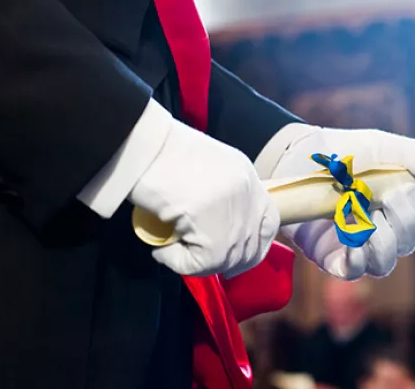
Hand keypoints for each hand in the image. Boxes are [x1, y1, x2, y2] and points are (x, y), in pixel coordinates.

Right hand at [130, 119, 279, 277]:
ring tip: (171, 245)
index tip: (236, 249)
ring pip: (224, 261)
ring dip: (196, 260)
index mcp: (248, 176)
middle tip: (199, 258)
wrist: (145, 149)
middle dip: (227, 261)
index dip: (256, 240)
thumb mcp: (206, 163)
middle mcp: (249, 199)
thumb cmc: (163, 149)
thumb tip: (212, 219)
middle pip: (251, 249)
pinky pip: (196, 265)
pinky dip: (174, 260)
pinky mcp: (216, 243)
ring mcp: (236, 221)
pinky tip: (160, 247)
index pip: (269, 219)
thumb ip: (219, 190)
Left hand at [261, 125, 414, 279]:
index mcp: (394, 205)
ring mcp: (354, 244)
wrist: (297, 156)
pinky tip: (352, 244)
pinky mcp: (329, 254)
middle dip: (401, 225)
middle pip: (407, 245)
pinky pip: (351, 272)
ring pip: (384, 264)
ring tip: (366, 222)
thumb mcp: (379, 144)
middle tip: (381, 200)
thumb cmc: (341, 150)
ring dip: (382, 245)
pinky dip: (358, 262)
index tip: (401, 189)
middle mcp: (378, 228)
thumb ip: (411, 154)